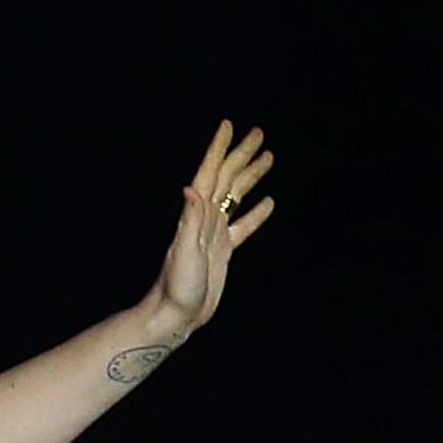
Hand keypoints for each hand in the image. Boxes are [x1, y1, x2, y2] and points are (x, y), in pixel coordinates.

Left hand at [144, 119, 275, 337]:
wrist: (174, 317)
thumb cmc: (176, 288)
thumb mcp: (184, 252)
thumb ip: (190, 220)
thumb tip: (191, 188)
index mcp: (196, 215)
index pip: (210, 173)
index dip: (219, 149)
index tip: (228, 125)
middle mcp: (205, 220)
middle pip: (227, 178)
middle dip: (242, 154)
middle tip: (259, 132)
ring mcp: (214, 234)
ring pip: (237, 196)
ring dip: (251, 176)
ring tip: (268, 157)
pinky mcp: (223, 252)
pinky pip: (243, 226)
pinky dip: (256, 214)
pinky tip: (268, 203)